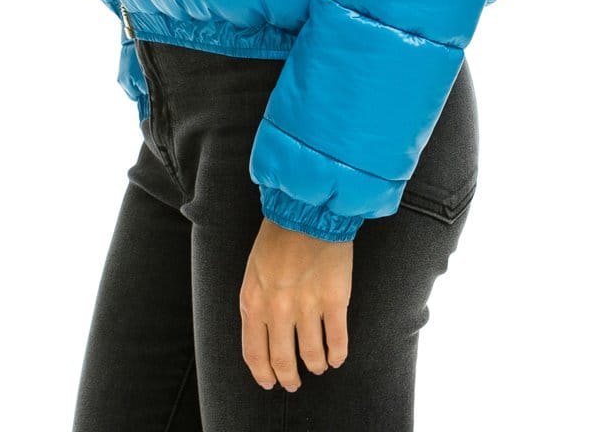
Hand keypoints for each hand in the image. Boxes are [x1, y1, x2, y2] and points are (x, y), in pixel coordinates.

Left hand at [239, 216, 352, 391]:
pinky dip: (338, 355)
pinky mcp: (335, 300)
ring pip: (311, 356)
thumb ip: (257, 304)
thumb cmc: (279, 236)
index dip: (263, 374)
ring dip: (315, 366)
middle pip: (283, 362)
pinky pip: (337, 341)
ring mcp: (307, 306)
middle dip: (289, 378)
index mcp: (253, 301)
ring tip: (319, 366)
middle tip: (294, 383)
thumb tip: (265, 336)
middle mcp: (278, 309)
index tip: (270, 382)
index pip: (254, 353)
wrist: (308, 208)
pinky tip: (337, 357)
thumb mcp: (254, 271)